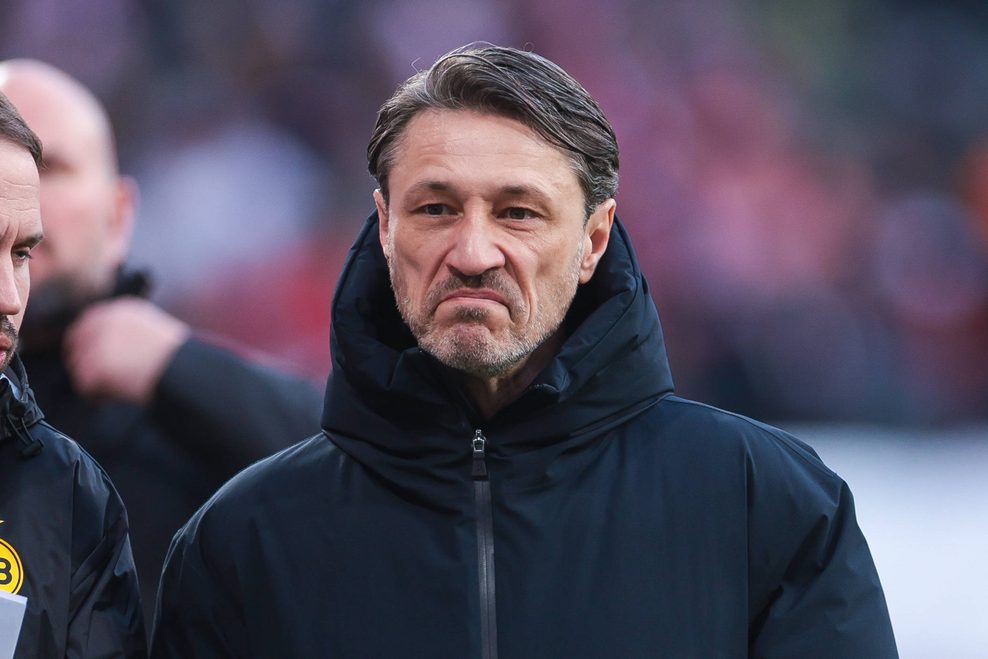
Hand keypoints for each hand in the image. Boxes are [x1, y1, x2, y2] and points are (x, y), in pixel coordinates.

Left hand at [63, 297, 190, 404]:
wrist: (183, 370)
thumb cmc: (177, 358)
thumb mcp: (152, 330)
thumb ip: (127, 332)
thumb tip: (111, 349)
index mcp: (122, 310)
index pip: (88, 322)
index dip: (86, 342)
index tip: (89, 358)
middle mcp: (106, 321)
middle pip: (76, 343)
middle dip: (83, 362)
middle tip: (97, 379)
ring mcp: (97, 344)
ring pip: (78, 367)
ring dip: (92, 381)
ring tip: (114, 390)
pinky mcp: (94, 367)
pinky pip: (84, 386)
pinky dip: (96, 395)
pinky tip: (114, 396)